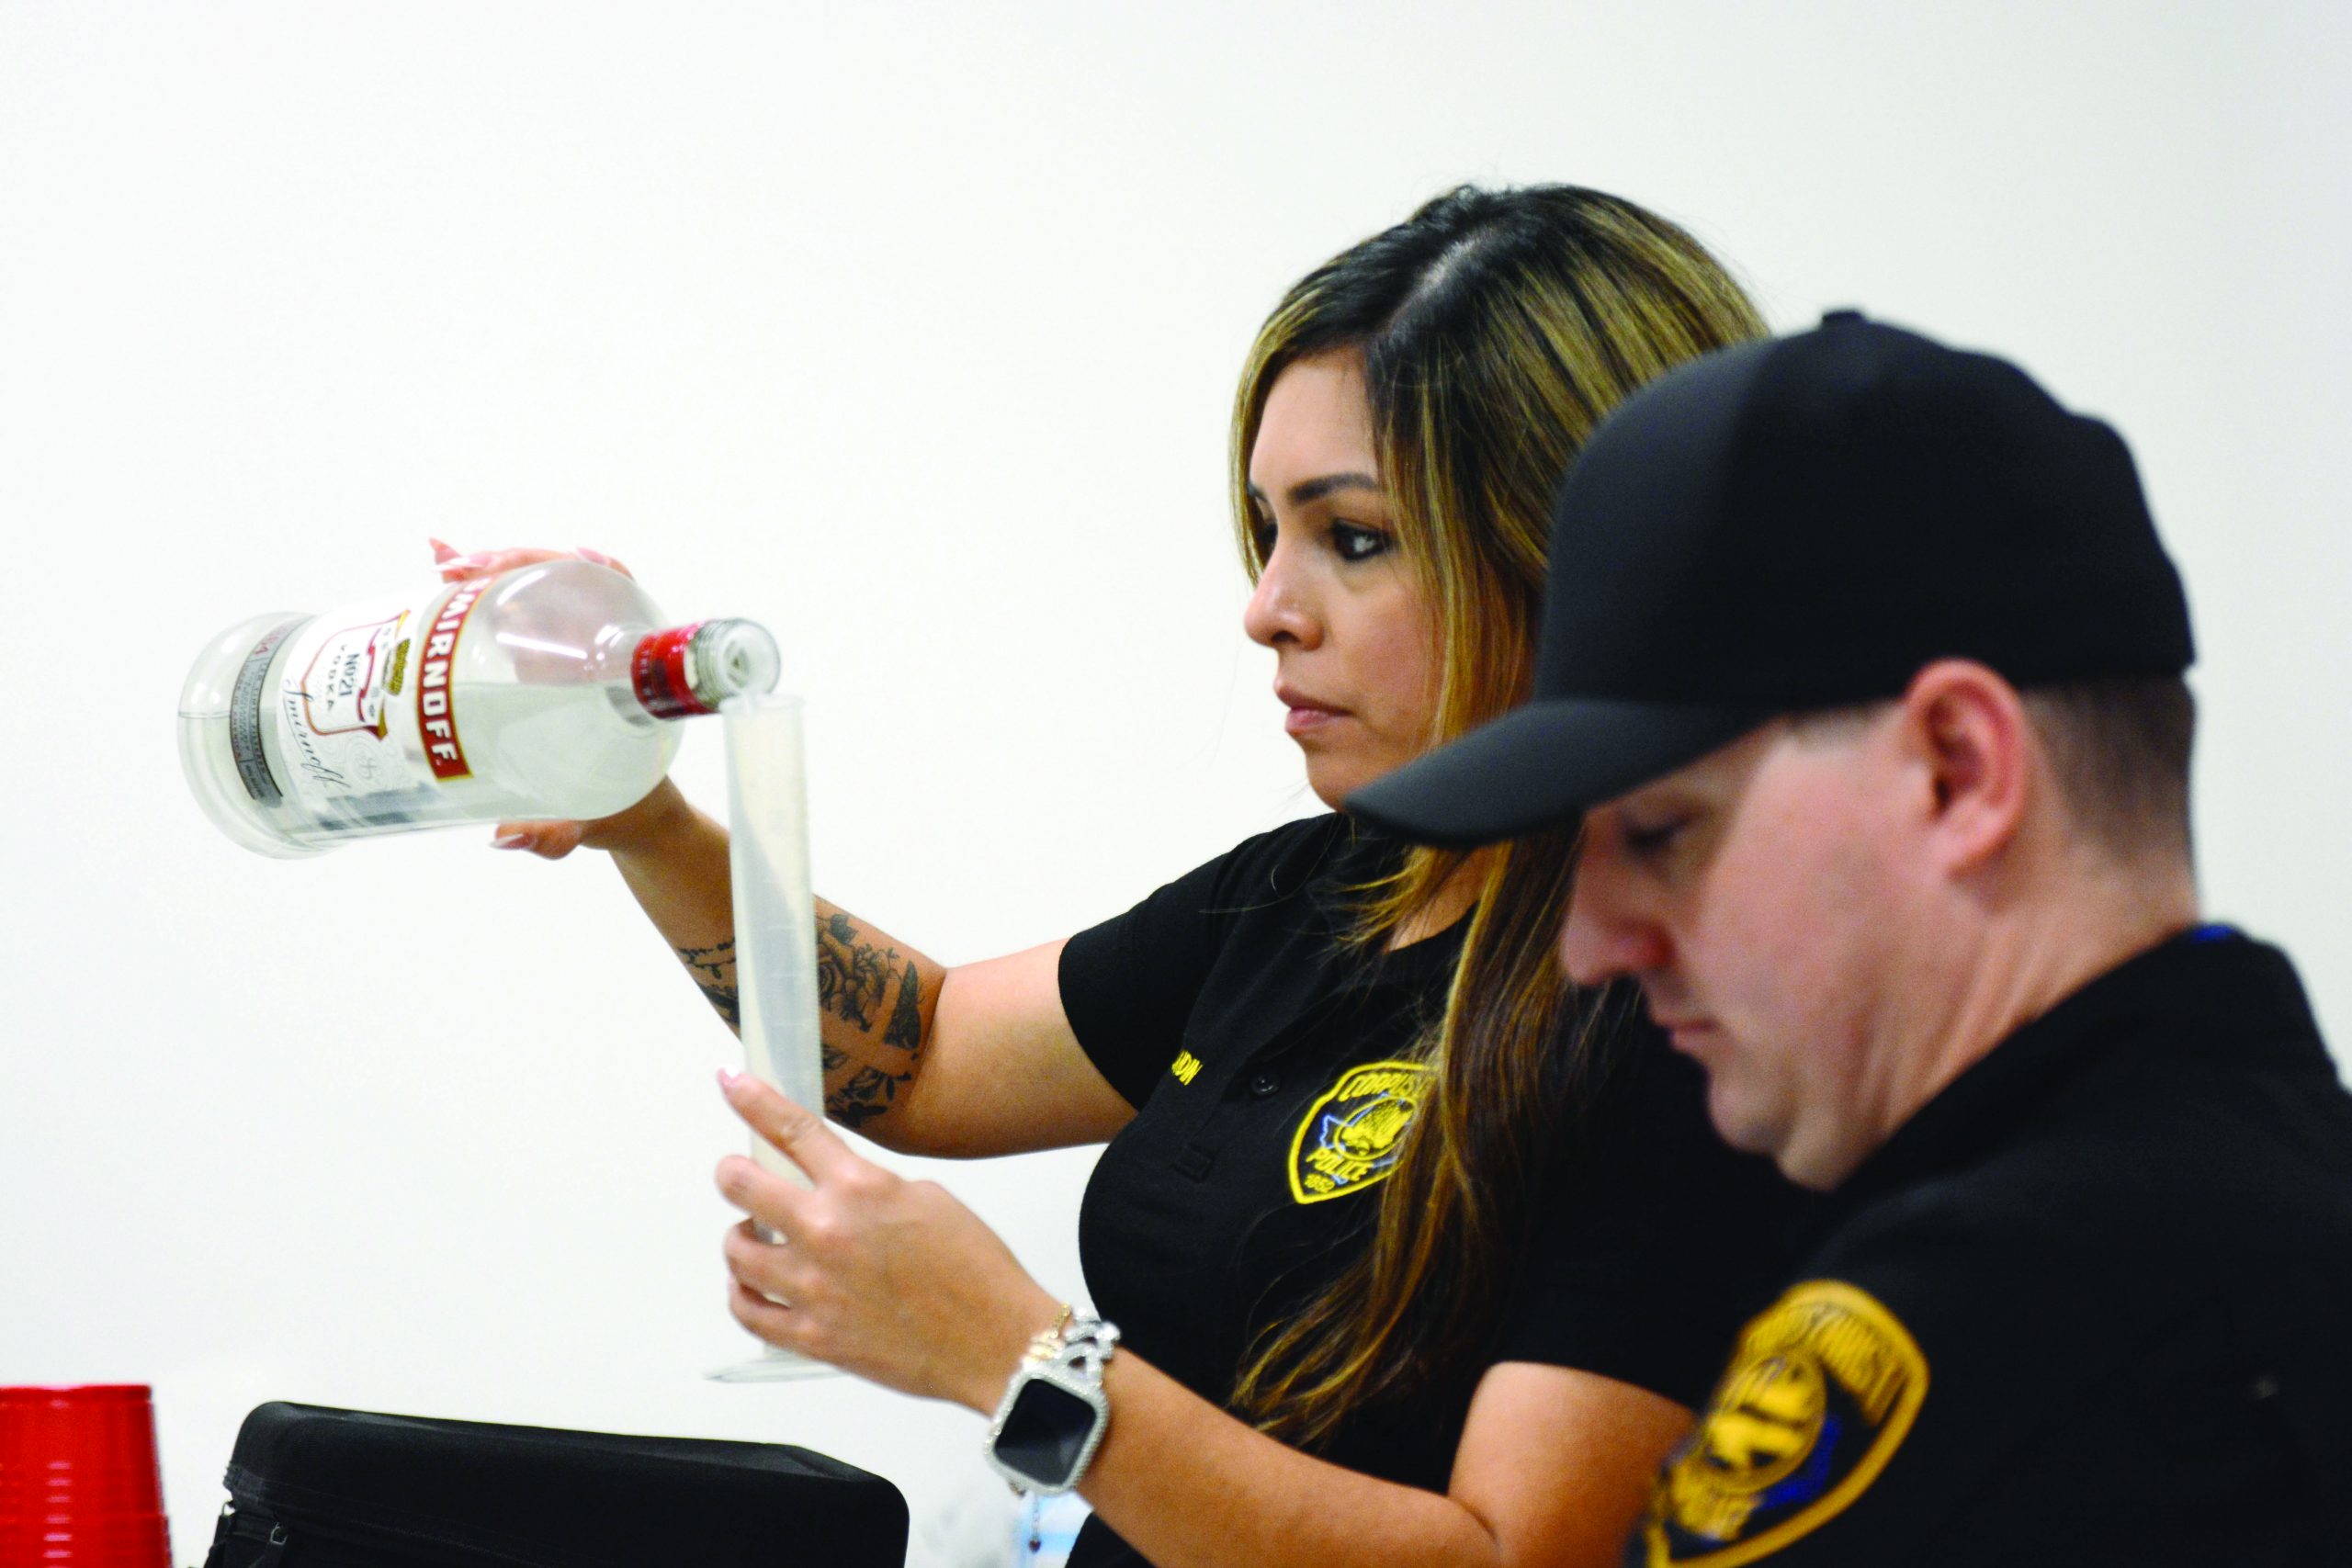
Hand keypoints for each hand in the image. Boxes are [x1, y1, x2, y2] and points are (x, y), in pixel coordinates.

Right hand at [429, 538, 671, 859]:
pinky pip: (508, 620)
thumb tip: (505, 835)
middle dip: (515, 565)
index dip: (600, 573)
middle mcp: (596, 657)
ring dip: (488, 571)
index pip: (621, 604)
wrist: (630, 817)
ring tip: (443, 562)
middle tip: (461, 569)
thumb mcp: (591, 822)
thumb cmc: (624, 812)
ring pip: (533, 595)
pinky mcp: (537, 665)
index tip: (572, 557)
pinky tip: (438, 578)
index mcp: (624, 680)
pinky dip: (474, 596)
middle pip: (565, 587)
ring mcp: (566, 656)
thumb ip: (554, 835)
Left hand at [714, 1070, 1061, 1410]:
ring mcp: (811, 1288)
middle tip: (738, 1174)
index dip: (752, 1099)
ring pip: (735, 1249)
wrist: (995, 1342)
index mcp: (859, 1188)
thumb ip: (869, 1189)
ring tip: (756, 1236)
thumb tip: (835, 1192)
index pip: (790, 1129)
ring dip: (741, 1235)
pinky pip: (746, 1311)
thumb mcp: (928, 1199)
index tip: (731, 1083)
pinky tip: (750, 1284)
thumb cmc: (975, 1271)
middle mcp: (825, 1231)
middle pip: (739, 1184)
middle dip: (732, 1171)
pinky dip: (741, 1292)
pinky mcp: (810, 1337)